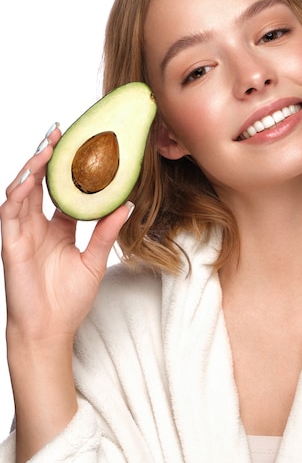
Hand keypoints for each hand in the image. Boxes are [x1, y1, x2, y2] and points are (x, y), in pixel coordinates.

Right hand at [0, 124, 132, 346]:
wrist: (50, 330)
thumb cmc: (69, 300)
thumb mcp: (95, 260)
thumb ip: (107, 231)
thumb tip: (129, 203)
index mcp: (58, 228)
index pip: (62, 190)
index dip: (69, 169)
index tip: (82, 146)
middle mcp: (38, 226)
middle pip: (40, 183)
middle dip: (47, 156)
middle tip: (59, 132)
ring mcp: (23, 232)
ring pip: (22, 190)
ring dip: (32, 167)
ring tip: (47, 145)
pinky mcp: (11, 243)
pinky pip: (10, 212)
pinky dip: (18, 192)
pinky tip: (29, 177)